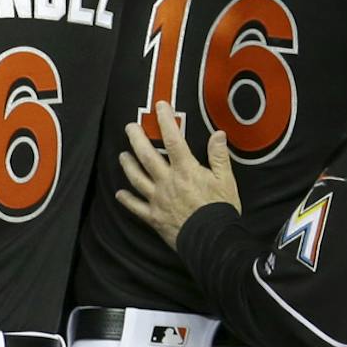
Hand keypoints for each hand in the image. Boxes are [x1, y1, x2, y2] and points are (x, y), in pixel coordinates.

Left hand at [116, 103, 241, 244]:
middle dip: (136, 139)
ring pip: (137, 178)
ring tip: (122, 155)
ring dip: (128, 165)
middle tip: (129, 127)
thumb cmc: (221, 209)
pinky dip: (127, 200)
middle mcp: (167, 182)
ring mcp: (158, 199)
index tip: (160, 106)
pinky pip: (136, 207)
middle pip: (147, 156)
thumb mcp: (226, 180)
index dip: (166, 121)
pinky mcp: (154, 217)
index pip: (173, 140)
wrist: (212, 240)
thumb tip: (218, 134)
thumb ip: (219, 156)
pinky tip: (119, 194)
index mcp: (186, 170)